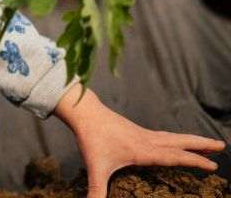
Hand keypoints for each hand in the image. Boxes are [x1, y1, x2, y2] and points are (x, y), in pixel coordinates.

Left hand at [54, 87, 225, 197]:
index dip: (194, 161)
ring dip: (193, 140)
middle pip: (181, 142)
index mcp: (143, 150)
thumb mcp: (94, 168)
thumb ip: (96, 190)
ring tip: (210, 144)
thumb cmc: (91, 139)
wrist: (85, 113)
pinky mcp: (139, 131)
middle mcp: (148, 141)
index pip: (175, 156)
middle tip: (223, 146)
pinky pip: (165, 136)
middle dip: (203, 145)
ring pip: (175, 137)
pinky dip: (178, 139)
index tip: (213, 166)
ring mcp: (144, 134)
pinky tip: (180, 142)